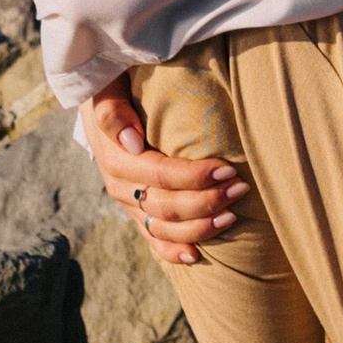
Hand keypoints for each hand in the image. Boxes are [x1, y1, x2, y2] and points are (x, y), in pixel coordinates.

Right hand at [79, 74, 241, 269]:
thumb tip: (131, 142)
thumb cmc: (114, 86)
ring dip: (200, 226)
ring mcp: (128, 203)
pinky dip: (173, 250)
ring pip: (164, 228)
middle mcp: (120, 186)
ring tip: (233, 215)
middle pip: (167, 206)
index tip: (227, 170)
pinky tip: (195, 256)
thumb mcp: (108, 87)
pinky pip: (152, 239)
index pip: (161, 175)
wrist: (101, 100)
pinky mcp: (135, 212)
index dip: (195, 177)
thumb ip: (112, 110)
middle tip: (241, 188)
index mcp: (115, 157)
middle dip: (208, 201)